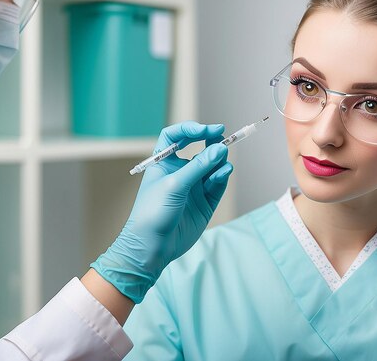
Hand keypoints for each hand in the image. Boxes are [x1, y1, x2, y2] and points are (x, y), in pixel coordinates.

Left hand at [91, 121, 232, 302]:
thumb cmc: (153, 213)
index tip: (205, 129)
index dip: (190, 129)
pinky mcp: (205, 202)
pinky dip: (222, 176)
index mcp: (164, 163)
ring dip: (218, 160)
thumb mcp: (175, 184)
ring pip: (212, 166)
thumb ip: (199, 166)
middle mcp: (180, 172)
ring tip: (222, 160)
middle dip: (211, 141)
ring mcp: (193, 187)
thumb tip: (220, 148)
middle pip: (199, 149)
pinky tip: (224, 172)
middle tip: (222, 136)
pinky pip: (217, 183)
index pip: (176, 137)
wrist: (152, 247)